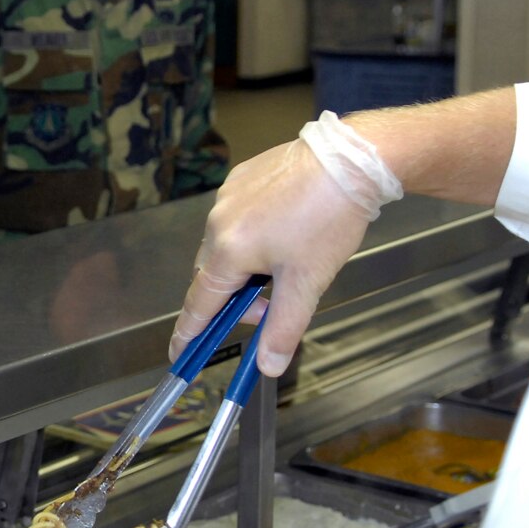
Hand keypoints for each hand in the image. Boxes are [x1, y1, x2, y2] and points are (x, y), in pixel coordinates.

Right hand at [172, 136, 373, 377]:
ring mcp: (227, 196)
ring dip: (244, 265)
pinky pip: (234, 216)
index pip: (199, 303)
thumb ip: (283, 328)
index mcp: (228, 250)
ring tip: (285, 262)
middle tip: (271, 304)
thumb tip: (267, 366)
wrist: (349, 161)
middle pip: (212, 275)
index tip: (179, 353)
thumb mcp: (307, 282)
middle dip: (235, 298)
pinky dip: (250, 234)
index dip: (189, 333)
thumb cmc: (328, 220)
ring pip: (223, 245)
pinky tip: (284, 230)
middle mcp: (218, 222)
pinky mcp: (241, 177)